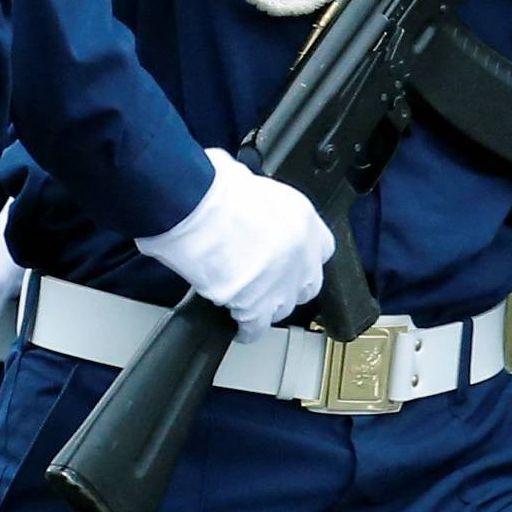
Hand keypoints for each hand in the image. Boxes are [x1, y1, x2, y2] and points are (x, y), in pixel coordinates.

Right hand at [136, 149, 332, 342]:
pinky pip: (256, 327)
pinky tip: (240, 329)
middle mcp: (298, 254)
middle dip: (287, 287)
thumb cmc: (210, 185)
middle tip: (266, 283)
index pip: (320, 250)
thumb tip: (245, 206)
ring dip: (266, 307)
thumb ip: (258, 203)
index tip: (287, 262)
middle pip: (305, 285)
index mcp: (302, 218)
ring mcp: (279, 282)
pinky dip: (248, 330)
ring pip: (282, 308)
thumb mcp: (249, 181)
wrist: (191, 204)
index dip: (301, 259)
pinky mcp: (254, 304)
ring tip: (247, 304)